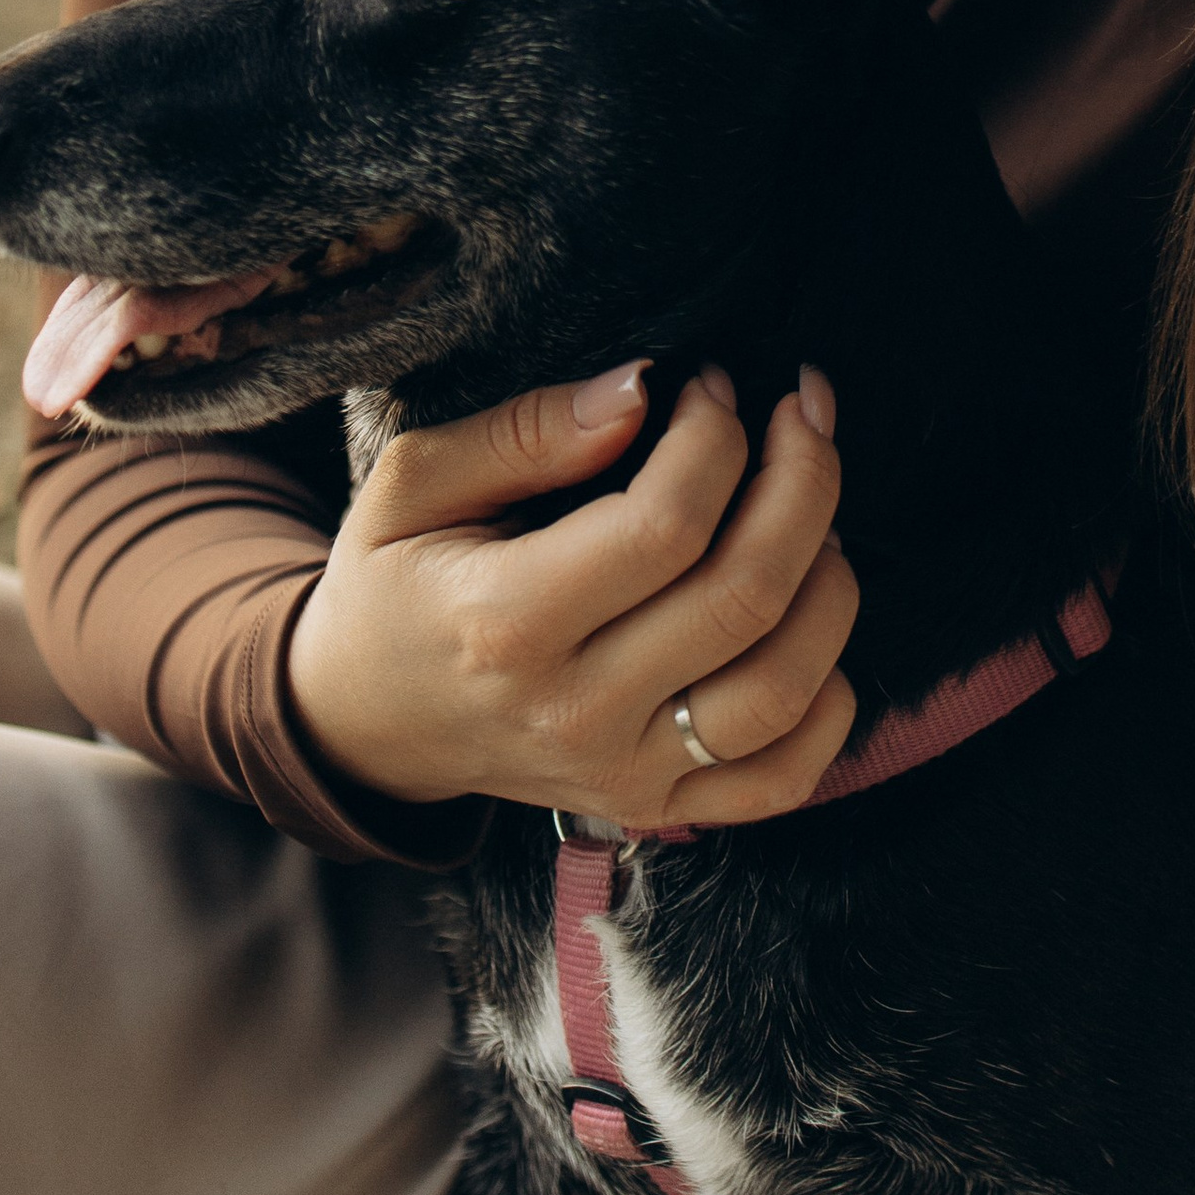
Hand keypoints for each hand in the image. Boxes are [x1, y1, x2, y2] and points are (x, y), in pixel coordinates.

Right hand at [286, 361, 856, 825]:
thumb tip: (642, 388)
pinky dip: (830, 701)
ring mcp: (623, 776)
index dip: (715, 436)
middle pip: (744, 596)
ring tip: (811, 509)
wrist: (364, 721)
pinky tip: (809, 620)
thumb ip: (526, 430)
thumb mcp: (414, 482)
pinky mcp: (656, 809)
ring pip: (785, 686)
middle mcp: (574, 714)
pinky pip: (784, 776)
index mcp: (504, 625)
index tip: (711, 385)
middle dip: (802, 481)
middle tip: (800, 414)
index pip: (663, 526)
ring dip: (829, 578)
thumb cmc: (396, 583)